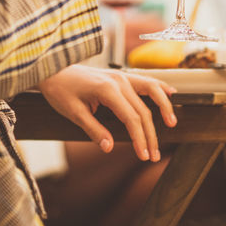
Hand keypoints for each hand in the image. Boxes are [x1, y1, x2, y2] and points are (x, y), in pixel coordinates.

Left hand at [37, 65, 176, 161]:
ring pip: (151, 91)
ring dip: (163, 108)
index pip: (132, 118)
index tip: (144, 156)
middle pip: (143, 110)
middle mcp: (119, 80)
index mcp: (108, 89)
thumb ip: (93, 130)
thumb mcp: (73, 113)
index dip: (140, 139)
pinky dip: (160, 87)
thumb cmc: (60, 90)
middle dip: (150, 135)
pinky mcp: (121, 75)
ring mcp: (122, 76)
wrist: (53, 69)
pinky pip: (146, 80)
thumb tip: (110, 148)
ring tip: (172, 124)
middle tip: (154, 156)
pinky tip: (171, 93)